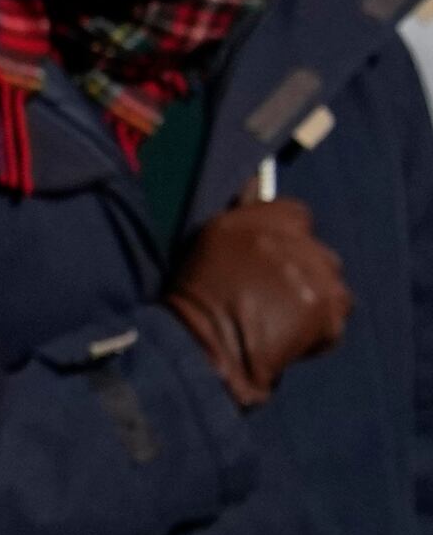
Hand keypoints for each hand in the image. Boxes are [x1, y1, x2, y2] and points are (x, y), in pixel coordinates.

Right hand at [162, 193, 352, 408]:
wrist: (205, 349)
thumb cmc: (197, 299)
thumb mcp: (208, 242)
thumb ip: (243, 219)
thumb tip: (255, 186)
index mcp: (259, 221)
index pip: (297, 214)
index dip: (286, 236)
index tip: (272, 255)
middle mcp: (293, 242)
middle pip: (318, 250)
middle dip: (303, 269)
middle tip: (274, 292)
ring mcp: (315, 277)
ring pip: (332, 283)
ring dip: (315, 297)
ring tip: (285, 317)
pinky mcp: (328, 310)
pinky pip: (337, 316)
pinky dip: (320, 327)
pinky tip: (292, 334)